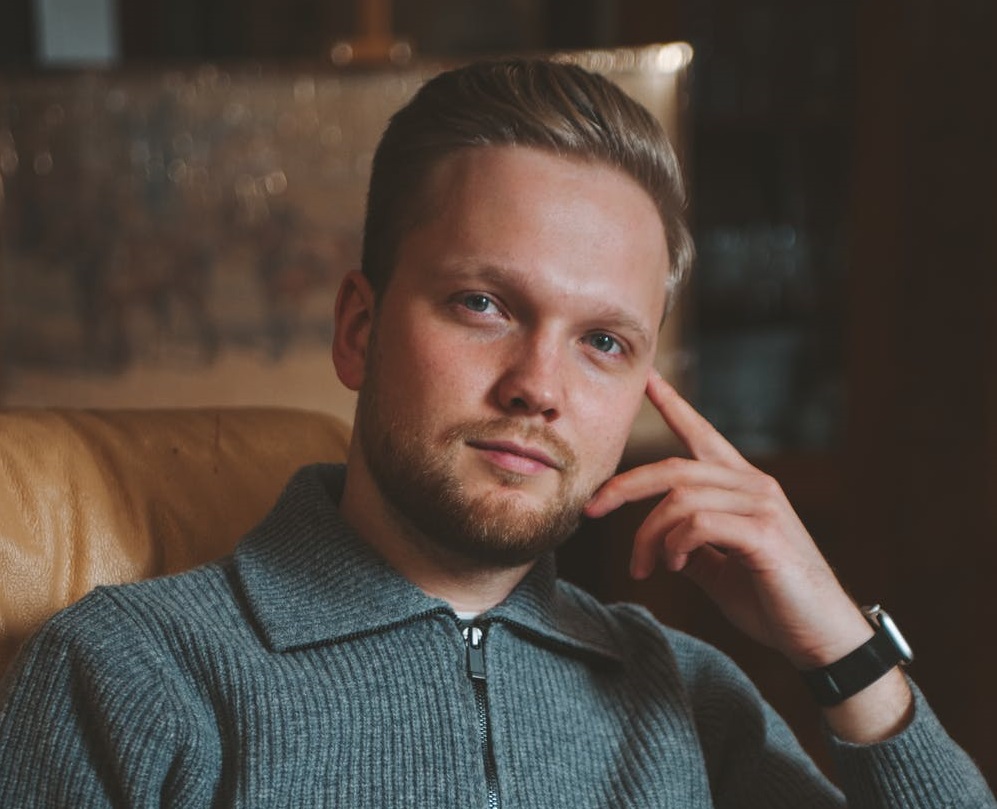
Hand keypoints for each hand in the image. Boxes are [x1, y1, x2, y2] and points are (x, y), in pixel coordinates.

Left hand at [584, 370, 872, 669]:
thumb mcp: (720, 568)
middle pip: (672, 469)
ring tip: (646, 567)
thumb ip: (692, 546)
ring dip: (649, 535)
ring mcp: (761, 506)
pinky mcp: (764, 533)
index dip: (673, 406)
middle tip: (591, 509)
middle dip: (624, 486)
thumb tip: (660, 541)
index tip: (648, 380)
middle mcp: (753, 486)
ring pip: (680, 499)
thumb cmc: (774, 603)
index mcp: (742, 487)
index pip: (701, 435)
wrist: (823, 639)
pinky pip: (699, 523)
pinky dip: (675, 544)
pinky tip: (674, 566)